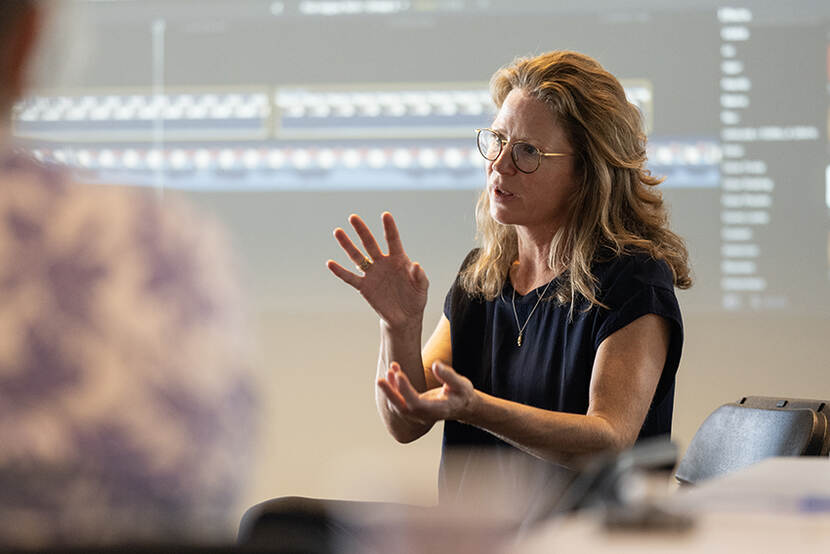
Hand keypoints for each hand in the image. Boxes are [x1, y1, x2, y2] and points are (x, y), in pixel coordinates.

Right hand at [327, 212, 427, 329]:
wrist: (405, 317)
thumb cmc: (415, 298)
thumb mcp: (422, 288)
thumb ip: (420, 277)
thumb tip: (415, 265)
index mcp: (399, 259)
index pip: (393, 240)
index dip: (389, 228)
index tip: (385, 215)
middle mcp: (383, 263)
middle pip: (370, 244)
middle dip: (362, 231)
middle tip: (353, 217)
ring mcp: (372, 274)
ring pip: (358, 257)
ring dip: (348, 245)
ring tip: (338, 231)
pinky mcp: (364, 287)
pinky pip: (350, 278)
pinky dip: (340, 271)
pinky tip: (330, 263)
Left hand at [377, 361, 476, 425]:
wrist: (462, 406)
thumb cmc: (462, 394)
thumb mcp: (461, 384)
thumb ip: (448, 376)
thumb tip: (435, 365)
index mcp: (435, 410)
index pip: (416, 403)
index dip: (406, 390)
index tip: (399, 374)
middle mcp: (423, 415)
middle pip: (401, 408)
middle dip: (390, 394)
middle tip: (379, 380)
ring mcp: (417, 413)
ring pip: (398, 404)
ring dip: (391, 387)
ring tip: (391, 368)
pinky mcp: (413, 407)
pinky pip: (400, 399)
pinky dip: (394, 386)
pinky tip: (394, 370)